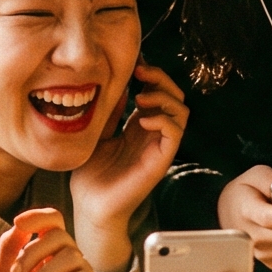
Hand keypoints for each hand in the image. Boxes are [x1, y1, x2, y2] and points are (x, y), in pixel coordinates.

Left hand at [0, 209, 101, 271]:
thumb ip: (8, 248)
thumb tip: (18, 223)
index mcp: (46, 254)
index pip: (52, 222)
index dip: (38, 217)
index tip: (19, 224)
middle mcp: (66, 262)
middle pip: (59, 235)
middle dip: (34, 250)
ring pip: (72, 255)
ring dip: (45, 271)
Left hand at [71, 65, 188, 271]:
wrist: (90, 207)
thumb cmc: (91, 176)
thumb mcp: (97, 134)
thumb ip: (109, 112)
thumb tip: (119, 84)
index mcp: (139, 126)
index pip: (158, 93)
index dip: (151, 75)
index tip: (133, 65)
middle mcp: (153, 134)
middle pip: (175, 97)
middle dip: (161, 79)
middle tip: (140, 72)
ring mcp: (158, 147)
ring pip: (181, 111)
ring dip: (164, 97)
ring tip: (141, 97)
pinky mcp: (159, 161)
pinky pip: (174, 133)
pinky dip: (162, 119)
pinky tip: (141, 119)